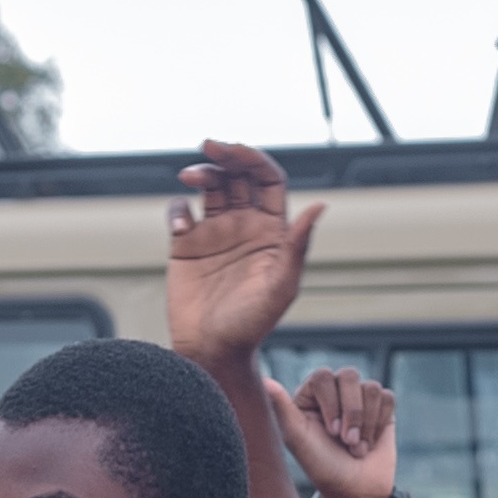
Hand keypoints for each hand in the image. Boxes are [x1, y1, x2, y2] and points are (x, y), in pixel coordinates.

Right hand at [163, 140, 322, 366]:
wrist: (211, 351)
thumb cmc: (252, 325)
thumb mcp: (281, 286)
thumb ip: (297, 245)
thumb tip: (320, 205)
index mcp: (272, 231)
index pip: (268, 180)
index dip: (254, 159)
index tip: (234, 150)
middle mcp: (245, 226)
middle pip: (238, 176)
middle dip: (226, 156)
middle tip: (209, 146)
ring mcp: (215, 234)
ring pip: (210, 187)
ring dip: (202, 173)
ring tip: (191, 176)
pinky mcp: (186, 245)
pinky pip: (180, 212)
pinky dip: (178, 208)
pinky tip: (181, 224)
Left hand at [267, 362, 399, 497]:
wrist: (355, 490)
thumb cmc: (322, 466)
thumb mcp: (297, 438)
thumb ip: (280, 407)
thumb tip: (264, 381)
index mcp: (310, 395)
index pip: (323, 376)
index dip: (331, 403)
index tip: (330, 432)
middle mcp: (334, 392)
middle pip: (349, 375)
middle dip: (351, 412)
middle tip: (346, 440)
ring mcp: (359, 398)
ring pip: (371, 388)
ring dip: (366, 424)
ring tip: (356, 447)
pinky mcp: (382, 408)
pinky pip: (387, 398)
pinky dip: (379, 424)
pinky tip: (370, 442)